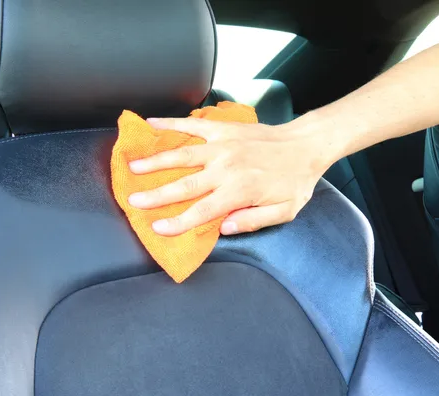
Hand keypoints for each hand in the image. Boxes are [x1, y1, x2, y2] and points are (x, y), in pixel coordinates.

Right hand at [127, 115, 338, 235]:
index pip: (201, 212)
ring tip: (132, 166)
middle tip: (133, 200)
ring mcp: (222, 146)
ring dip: (155, 161)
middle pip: (184, 185)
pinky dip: (170, 124)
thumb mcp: (284, 211)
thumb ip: (252, 221)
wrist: (306, 144)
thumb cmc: (295, 181)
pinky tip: (151, 124)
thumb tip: (223, 228)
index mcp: (239, 191)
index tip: (157, 228)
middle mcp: (226, 168)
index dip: (177, 222)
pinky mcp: (223, 130)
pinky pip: (192, 126)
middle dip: (156, 195)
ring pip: (181, 155)